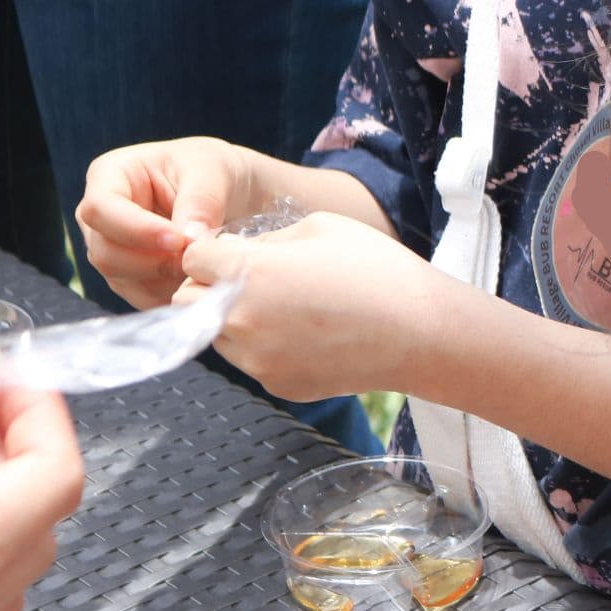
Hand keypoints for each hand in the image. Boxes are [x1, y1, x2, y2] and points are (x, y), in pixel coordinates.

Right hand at [76, 137, 260, 308]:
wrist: (228, 190)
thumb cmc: (212, 169)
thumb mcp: (212, 170)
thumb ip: (200, 202)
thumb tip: (190, 240)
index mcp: (111, 175)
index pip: (100, 209)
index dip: (136, 230)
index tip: (178, 240)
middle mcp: (102, 215)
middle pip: (104, 251)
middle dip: (152, 262)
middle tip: (196, 259)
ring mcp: (111, 247)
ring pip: (119, 278)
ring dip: (163, 281)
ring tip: (201, 268)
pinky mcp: (129, 274)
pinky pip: (139, 295)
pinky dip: (168, 294)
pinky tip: (196, 282)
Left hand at [176, 212, 451, 400]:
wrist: (423, 334)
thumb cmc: (379, 271)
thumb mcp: (320, 226)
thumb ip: (266, 238)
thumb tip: (240, 254)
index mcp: (248, 272)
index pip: (190, 259)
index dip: (211, 251)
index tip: (236, 252)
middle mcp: (241, 319)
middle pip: (187, 301)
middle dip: (208, 288)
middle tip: (251, 282)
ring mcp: (257, 359)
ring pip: (215, 335)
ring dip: (233, 319)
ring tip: (286, 309)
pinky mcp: (277, 384)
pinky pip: (252, 361)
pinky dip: (266, 347)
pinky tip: (308, 335)